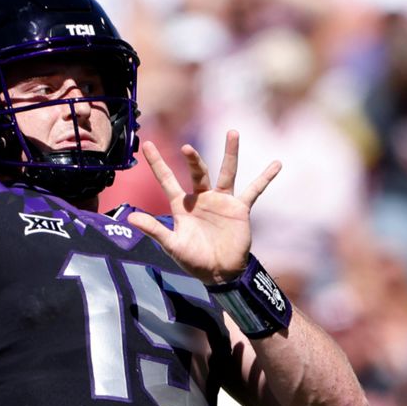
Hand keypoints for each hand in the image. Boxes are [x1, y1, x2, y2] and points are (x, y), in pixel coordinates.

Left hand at [127, 132, 280, 283]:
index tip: (147, 145)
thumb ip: (154, 229)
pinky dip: (265, 178)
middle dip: (193, 160)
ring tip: (233, 133)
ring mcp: (222, 201)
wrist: (219, 272)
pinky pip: (254, 190)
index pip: (167, 179)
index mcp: (182, 205)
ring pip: (226, 172)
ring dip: (230, 154)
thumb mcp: (171, 245)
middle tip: (186, 149)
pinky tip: (276, 164)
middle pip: (198, 172)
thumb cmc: (193, 259)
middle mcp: (202, 198)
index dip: (157, 163)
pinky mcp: (240, 209)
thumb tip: (129, 217)